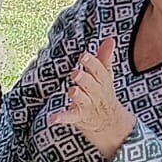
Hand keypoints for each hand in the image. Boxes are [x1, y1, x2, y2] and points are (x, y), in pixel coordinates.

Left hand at [48, 38, 135, 158]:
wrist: (110, 123)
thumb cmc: (103, 93)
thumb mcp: (106, 76)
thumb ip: (105, 57)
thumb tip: (110, 38)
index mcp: (102, 81)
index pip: (98, 71)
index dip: (91, 63)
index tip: (83, 56)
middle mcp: (95, 93)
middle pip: (90, 85)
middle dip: (83, 79)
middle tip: (75, 73)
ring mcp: (87, 105)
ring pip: (82, 100)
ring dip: (77, 95)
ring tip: (71, 90)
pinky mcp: (79, 117)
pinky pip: (69, 117)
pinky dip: (60, 118)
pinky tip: (51, 118)